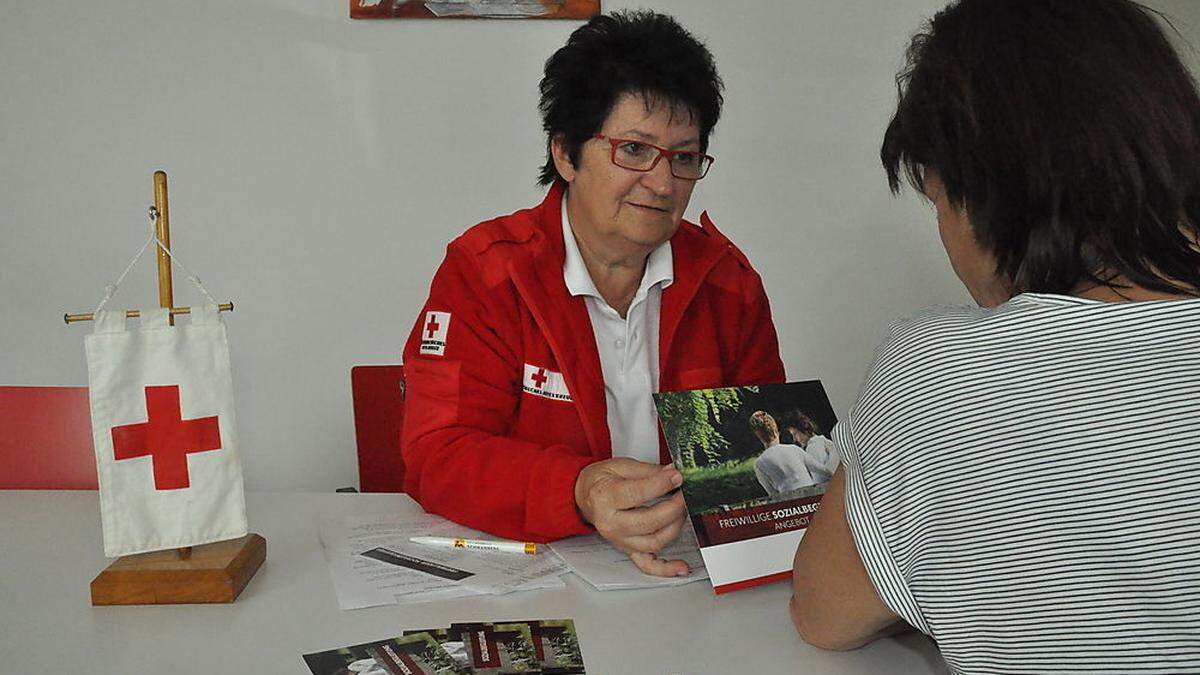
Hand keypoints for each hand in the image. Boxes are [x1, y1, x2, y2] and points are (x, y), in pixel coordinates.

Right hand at [574, 458, 689, 576]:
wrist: (585, 496)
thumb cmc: (601, 481)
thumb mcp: (621, 466)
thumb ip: (648, 471)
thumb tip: (672, 473)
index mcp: (604, 498)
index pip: (637, 494)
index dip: (661, 484)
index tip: (676, 476)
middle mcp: (610, 523)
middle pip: (649, 522)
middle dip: (673, 507)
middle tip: (684, 494)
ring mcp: (619, 540)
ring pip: (654, 542)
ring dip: (675, 527)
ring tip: (682, 511)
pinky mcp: (627, 550)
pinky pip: (647, 565)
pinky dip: (666, 568)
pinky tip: (681, 566)